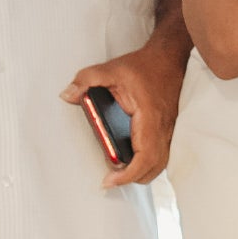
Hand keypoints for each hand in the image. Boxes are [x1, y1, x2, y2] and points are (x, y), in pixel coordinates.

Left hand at [63, 39, 184, 188]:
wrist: (169, 58)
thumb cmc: (144, 66)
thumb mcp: (111, 69)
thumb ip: (87, 79)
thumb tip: (68, 94)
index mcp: (149, 117)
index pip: (144, 156)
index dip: (128, 174)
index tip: (110, 180)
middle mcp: (162, 128)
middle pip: (154, 167)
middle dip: (133, 178)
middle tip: (110, 178)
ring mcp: (168, 130)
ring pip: (159, 163)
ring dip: (141, 172)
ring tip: (119, 171)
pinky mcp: (167, 129)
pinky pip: (160, 155)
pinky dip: (147, 163)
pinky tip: (131, 158)